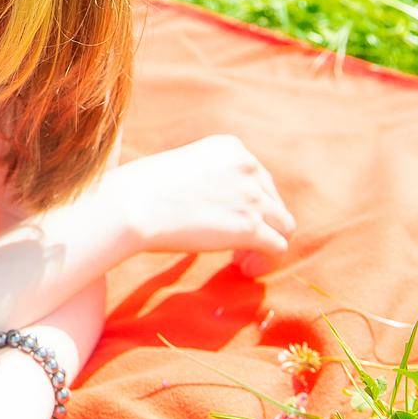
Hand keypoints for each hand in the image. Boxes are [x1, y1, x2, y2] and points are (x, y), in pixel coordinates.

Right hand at [106, 133, 296, 275]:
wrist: (133, 205)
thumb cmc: (142, 190)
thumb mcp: (184, 168)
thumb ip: (211, 179)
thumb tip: (222, 209)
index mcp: (231, 147)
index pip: (258, 178)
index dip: (249, 204)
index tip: (232, 222)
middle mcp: (248, 166)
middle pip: (273, 200)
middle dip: (260, 223)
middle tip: (237, 248)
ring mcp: (252, 196)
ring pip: (284, 224)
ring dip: (266, 244)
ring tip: (243, 261)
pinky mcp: (251, 226)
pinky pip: (278, 248)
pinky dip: (267, 262)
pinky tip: (245, 271)